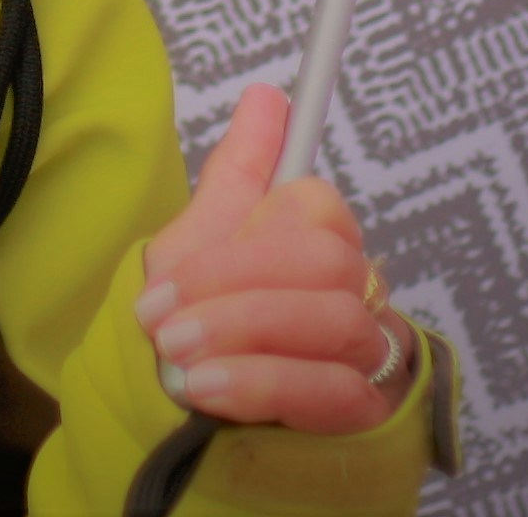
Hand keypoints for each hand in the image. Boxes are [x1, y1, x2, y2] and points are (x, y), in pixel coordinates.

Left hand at [133, 82, 405, 434]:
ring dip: (241, 331)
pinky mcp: (365, 417)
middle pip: (324, 259)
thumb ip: (239, 175)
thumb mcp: (201, 250)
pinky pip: (332, 389)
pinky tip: (205, 388)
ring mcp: (367, 357)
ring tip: (176, 355)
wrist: (187, 432)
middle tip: (160, 321)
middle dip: (232, 285)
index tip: (166, 272)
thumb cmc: (203, 330)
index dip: (239, 235)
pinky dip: (260, 381)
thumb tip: (266, 95)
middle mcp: (358, 294)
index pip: (316, 207)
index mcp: (321, 244)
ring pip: (333, 318)